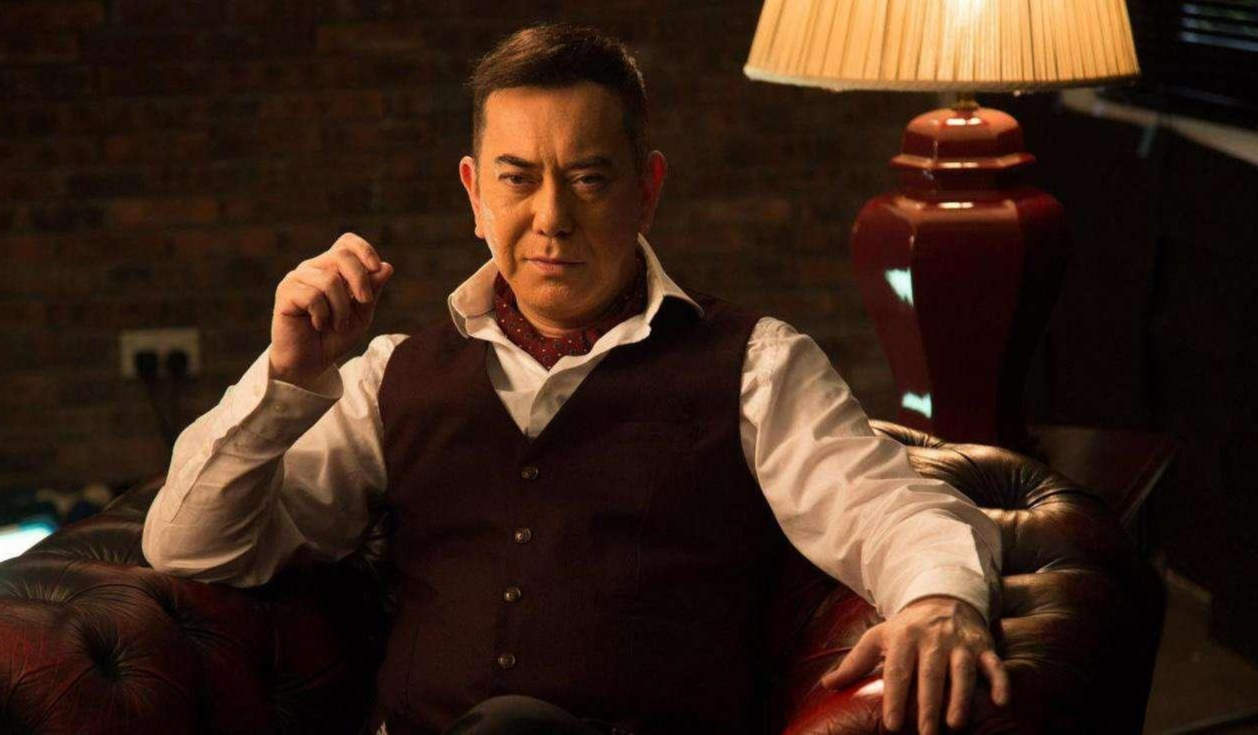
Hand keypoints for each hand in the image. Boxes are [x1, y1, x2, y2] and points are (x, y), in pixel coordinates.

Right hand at [270, 232, 393, 388]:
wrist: (310, 362)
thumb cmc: (335, 337)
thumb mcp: (362, 314)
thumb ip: (372, 291)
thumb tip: (386, 267)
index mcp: (333, 268)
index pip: (347, 242)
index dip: (364, 250)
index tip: (376, 268)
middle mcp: (314, 268)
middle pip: (342, 255)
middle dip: (360, 280)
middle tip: (364, 302)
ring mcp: (297, 278)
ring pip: (330, 280)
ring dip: (341, 309)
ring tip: (337, 325)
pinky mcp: (285, 292)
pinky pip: (313, 296)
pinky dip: (322, 315)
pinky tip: (318, 325)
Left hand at [820, 595, 1009, 733]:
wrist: (943, 597)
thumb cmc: (906, 627)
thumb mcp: (878, 637)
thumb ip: (855, 662)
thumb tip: (826, 685)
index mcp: (904, 637)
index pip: (898, 671)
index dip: (894, 697)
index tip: (891, 725)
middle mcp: (933, 639)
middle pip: (930, 675)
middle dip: (928, 705)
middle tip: (925, 734)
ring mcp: (960, 643)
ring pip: (962, 671)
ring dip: (961, 698)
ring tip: (955, 725)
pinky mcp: (983, 646)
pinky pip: (994, 664)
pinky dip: (1000, 681)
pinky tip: (1001, 702)